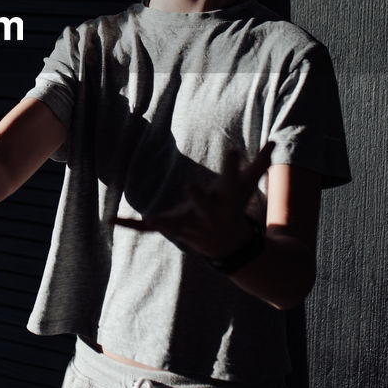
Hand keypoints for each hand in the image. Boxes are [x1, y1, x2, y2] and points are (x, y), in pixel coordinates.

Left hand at [114, 141, 273, 258]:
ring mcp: (189, 225)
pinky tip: (111, 220)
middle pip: (204, 206)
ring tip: (150, 217)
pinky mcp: (172, 227)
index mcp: (226, 201)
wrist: (229, 245)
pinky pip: (149, 230)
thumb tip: (275, 142)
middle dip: (198, 198)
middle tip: (190, 185)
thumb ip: (259, 164)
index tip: (232, 150)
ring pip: (175, 223)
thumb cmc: (234, 207)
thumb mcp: (248, 186)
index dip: (233, 166)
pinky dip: (132, 225)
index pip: (232, 180)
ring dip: (163, 221)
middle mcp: (208, 215)